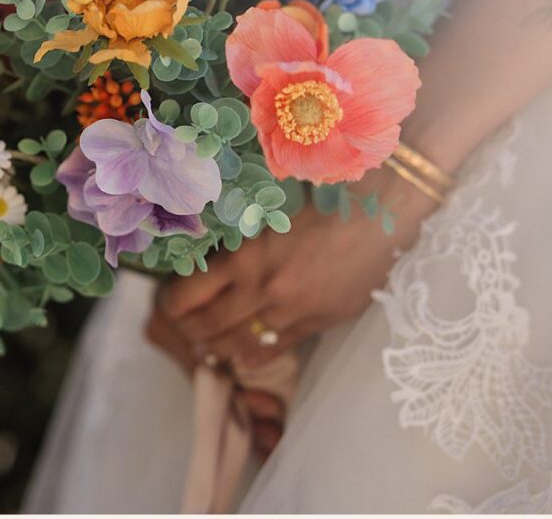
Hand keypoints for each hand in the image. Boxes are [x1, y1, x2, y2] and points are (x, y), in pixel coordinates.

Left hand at [145, 164, 433, 373]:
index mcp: (244, 255)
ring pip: (241, 343)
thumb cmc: (324, 193)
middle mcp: (263, 288)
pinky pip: (278, 348)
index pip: (188, 295)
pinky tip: (242, 359)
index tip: (167, 304)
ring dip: (218, 349)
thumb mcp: (270, 209)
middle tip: (182, 331)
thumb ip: (242, 235)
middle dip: (190, 332)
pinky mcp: (320, 321)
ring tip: (206, 349)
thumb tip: (211, 253)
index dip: (172, 305)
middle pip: (209, 325)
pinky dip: (254, 356)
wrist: (383, 206)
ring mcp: (292, 309)